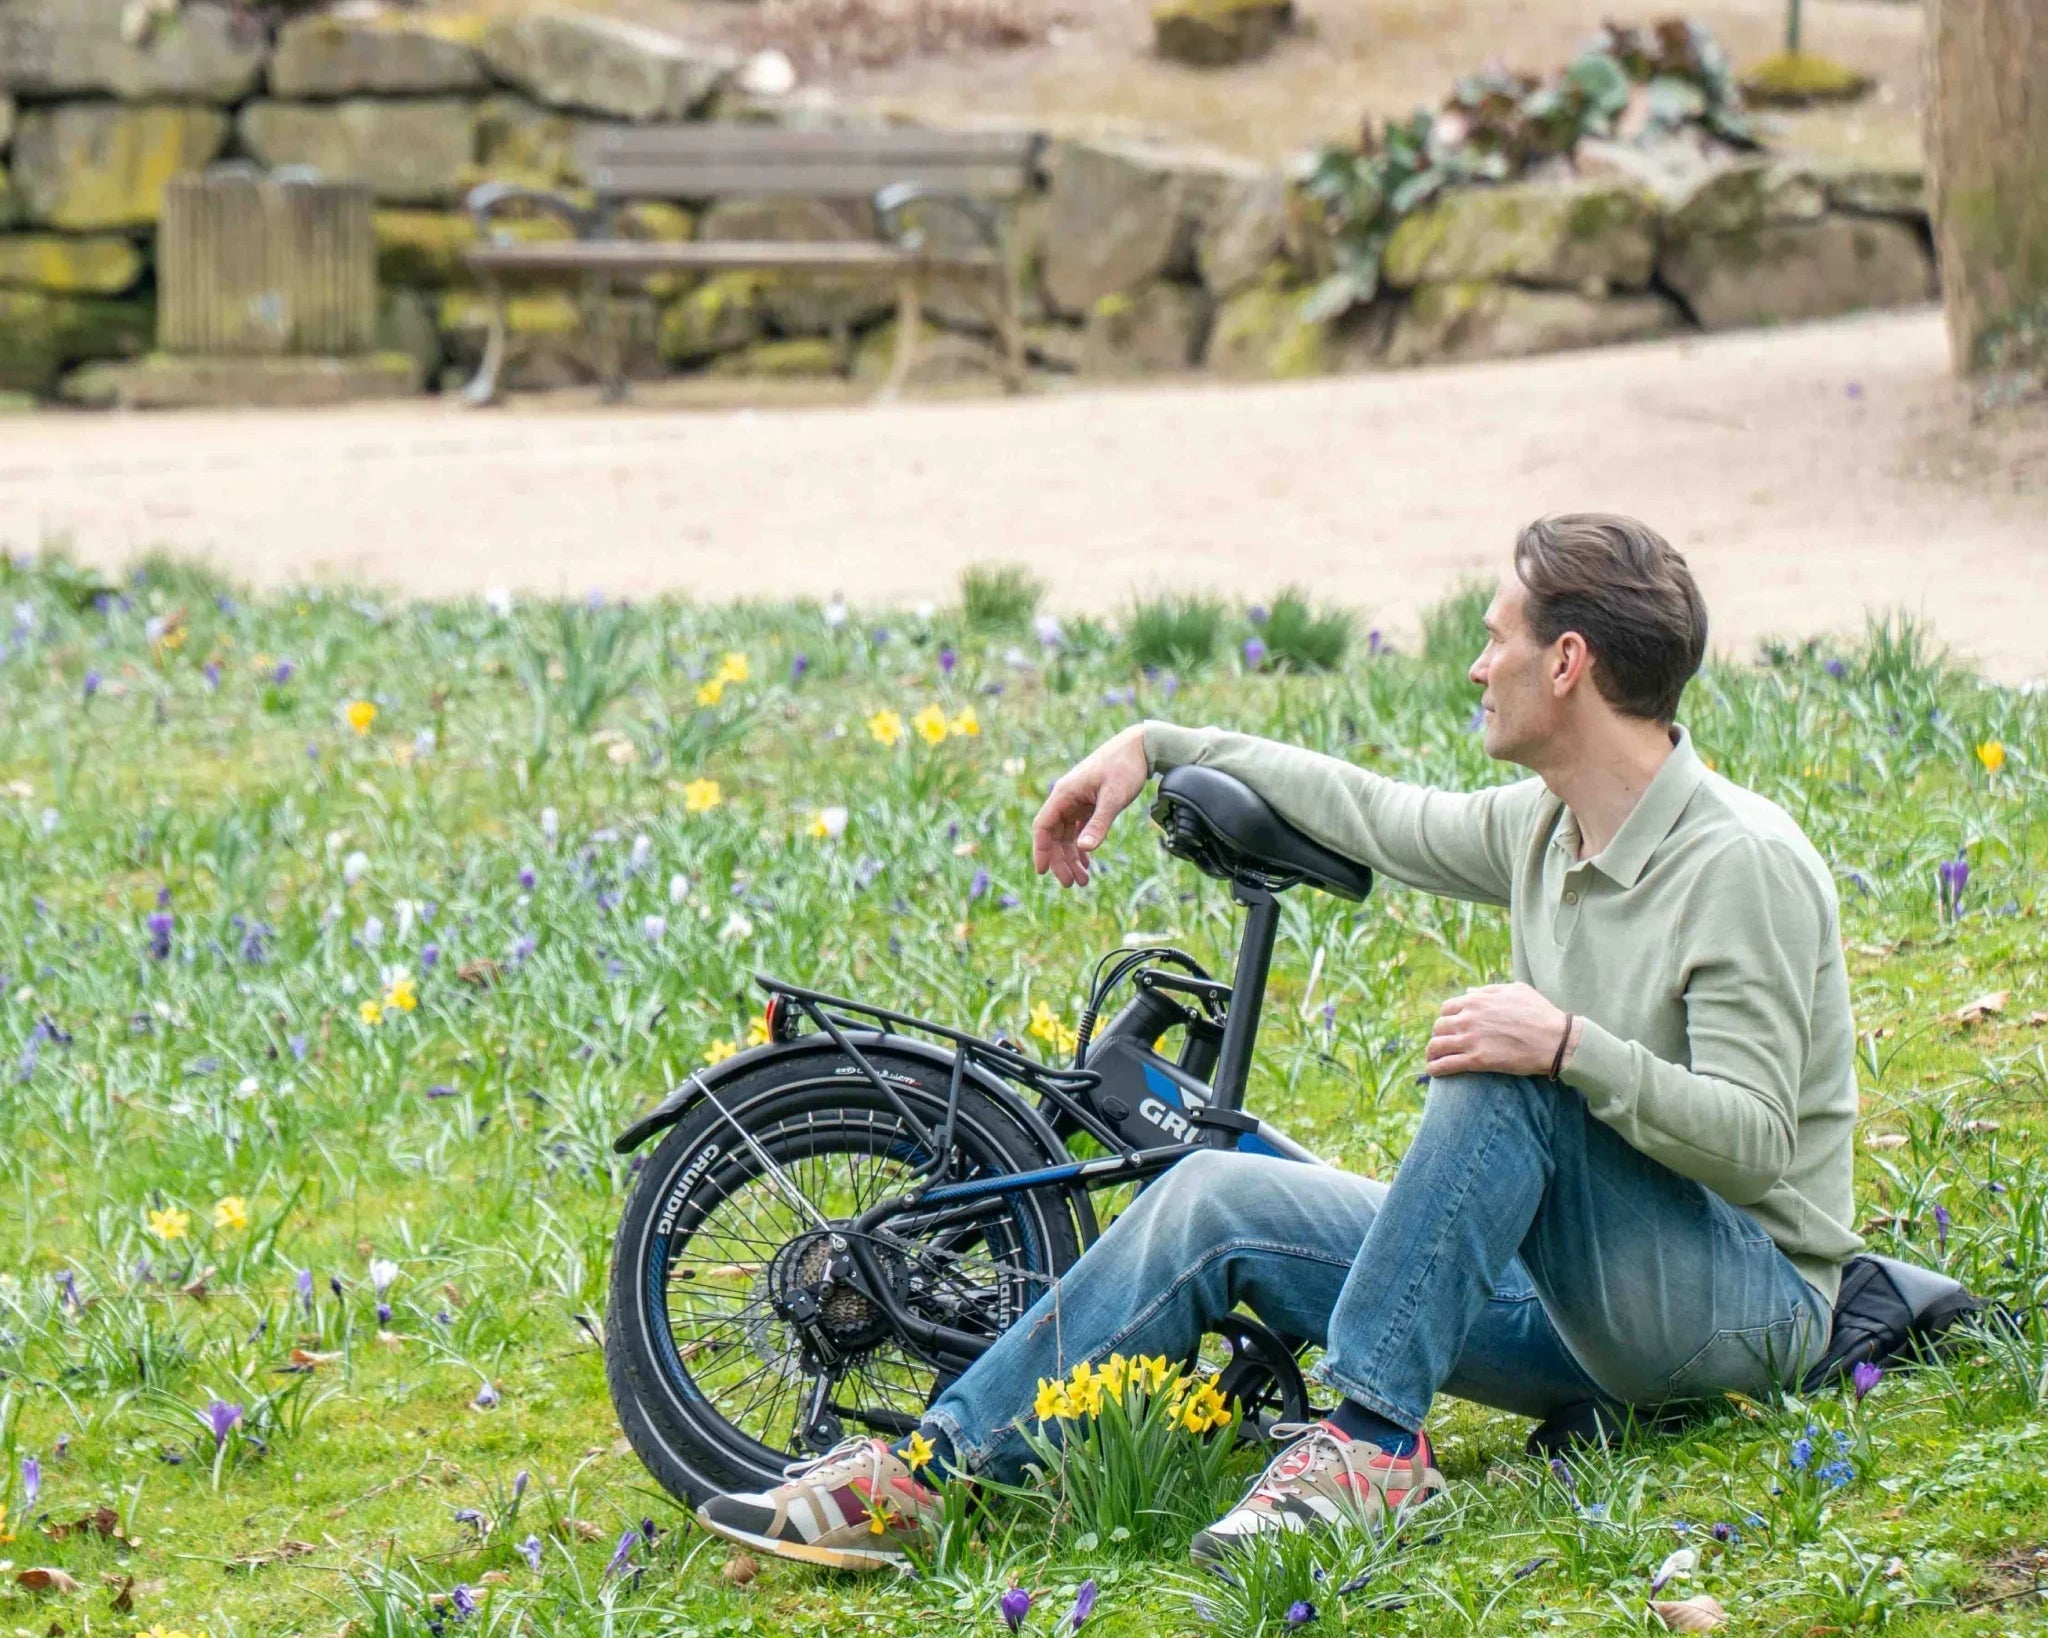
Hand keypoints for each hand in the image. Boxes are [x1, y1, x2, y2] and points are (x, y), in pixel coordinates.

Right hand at [1031, 725, 1150, 887]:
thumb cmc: (1125, 767)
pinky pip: (1078, 830)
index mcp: (1064, 793)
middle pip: (1054, 835)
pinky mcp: (1088, 803)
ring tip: (1082, 880)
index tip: (1043, 872)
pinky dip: (1081, 847)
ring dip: (1071, 858)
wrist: (1140, 747)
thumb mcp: (1113, 797)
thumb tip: (1084, 849)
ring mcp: (1077, 801)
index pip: (1043, 825)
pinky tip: (1087, 863)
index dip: (1040, 849)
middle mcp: (1066, 798)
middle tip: (1072, 884)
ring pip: (1067, 835)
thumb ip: (1099, 824)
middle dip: (1060, 861)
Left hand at [1425, 983, 1579, 1078]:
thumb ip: (1489, 990)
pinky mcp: (1477, 1060)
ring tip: (1433, 1059)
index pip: (1447, 1009)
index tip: (1450, 1028)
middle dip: (1439, 1036)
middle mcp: (1468, 1018)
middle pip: (1438, 1027)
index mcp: (1476, 1000)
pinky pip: (1446, 1065)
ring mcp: (1471, 1039)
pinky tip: (1433, 1072)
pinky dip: (1435, 1069)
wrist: (1555, 1040)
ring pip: (1436, 1046)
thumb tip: (1469, 991)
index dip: (1446, 1019)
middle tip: (1443, 1045)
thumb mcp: (1515, 990)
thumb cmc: (1540, 1013)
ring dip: (1432, 1053)